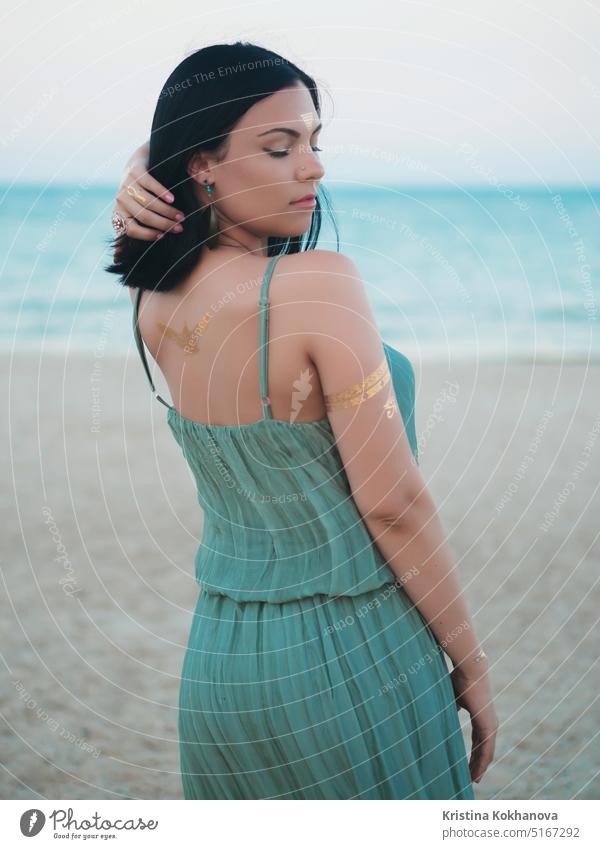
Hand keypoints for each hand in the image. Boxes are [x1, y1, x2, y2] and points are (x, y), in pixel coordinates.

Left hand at [112, 147, 184, 259]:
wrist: (137, 165)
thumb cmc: (136, 197)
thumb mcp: (130, 216)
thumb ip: (126, 236)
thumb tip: (117, 262)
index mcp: (118, 213)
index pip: (131, 230)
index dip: (148, 235)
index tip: (164, 237)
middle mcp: (120, 199)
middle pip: (143, 216)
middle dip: (164, 223)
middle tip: (180, 227)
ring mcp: (127, 183)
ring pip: (149, 202)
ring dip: (167, 210)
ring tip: (181, 215)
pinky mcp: (136, 170)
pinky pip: (150, 184)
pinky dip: (163, 193)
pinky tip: (173, 199)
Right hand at [450, 662, 497, 785]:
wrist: (469, 668)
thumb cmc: (459, 678)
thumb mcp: (454, 696)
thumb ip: (454, 706)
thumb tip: (451, 711)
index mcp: (481, 714)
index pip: (478, 738)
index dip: (473, 752)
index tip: (468, 763)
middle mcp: (488, 721)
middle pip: (483, 748)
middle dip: (477, 763)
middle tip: (472, 778)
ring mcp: (490, 724)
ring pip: (487, 751)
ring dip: (480, 766)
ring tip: (474, 780)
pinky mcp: (489, 725)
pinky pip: (486, 749)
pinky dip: (482, 762)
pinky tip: (477, 773)